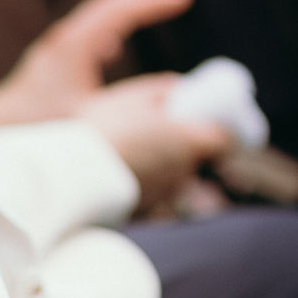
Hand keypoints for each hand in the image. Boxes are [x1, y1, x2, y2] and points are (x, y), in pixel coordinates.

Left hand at [0, 0, 194, 126]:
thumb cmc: (35, 128)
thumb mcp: (88, 122)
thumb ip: (131, 113)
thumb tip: (176, 109)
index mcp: (74, 47)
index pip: (119, 10)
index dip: (153, 1)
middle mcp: (65, 41)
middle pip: (108, 5)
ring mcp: (57, 51)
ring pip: (97, 18)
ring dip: (125, 9)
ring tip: (151, 2)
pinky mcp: (52, 66)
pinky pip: (87, 37)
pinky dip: (109, 31)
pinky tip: (115, 48)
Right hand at [79, 75, 231, 205]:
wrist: (72, 175)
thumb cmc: (106, 129)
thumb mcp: (134, 95)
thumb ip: (164, 89)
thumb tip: (180, 89)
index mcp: (189, 142)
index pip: (224, 140)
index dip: (218, 127)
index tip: (204, 117)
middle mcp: (183, 172)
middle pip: (195, 155)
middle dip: (181, 141)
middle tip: (154, 124)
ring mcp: (164, 193)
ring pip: (171, 172)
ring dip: (159, 158)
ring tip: (127, 143)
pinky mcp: (144, 208)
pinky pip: (150, 186)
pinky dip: (141, 175)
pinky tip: (116, 164)